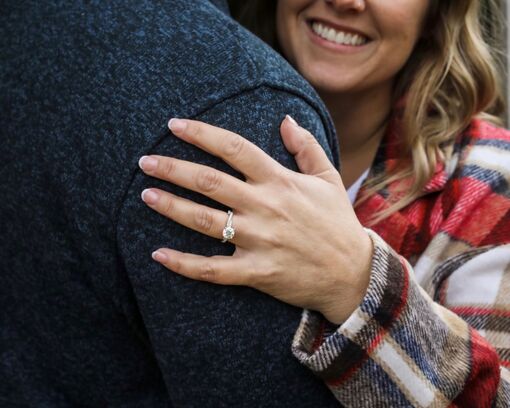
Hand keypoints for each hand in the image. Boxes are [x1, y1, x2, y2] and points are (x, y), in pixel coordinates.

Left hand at [138, 116, 372, 322]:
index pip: (234, 148)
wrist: (352, 273)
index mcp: (280, 181)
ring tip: (146, 195)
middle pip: (210, 182)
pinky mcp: (256, 272)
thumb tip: (285, 119)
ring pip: (205, 222)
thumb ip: (306, 146)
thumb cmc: (338, 223)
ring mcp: (259, 241)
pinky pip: (212, 270)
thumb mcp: (328, 178)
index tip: (175, 125)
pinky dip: (184, 264)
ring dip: (172, 207)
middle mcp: (265, 207)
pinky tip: (159, 254)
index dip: (202, 134)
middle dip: (173, 168)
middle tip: (145, 161)